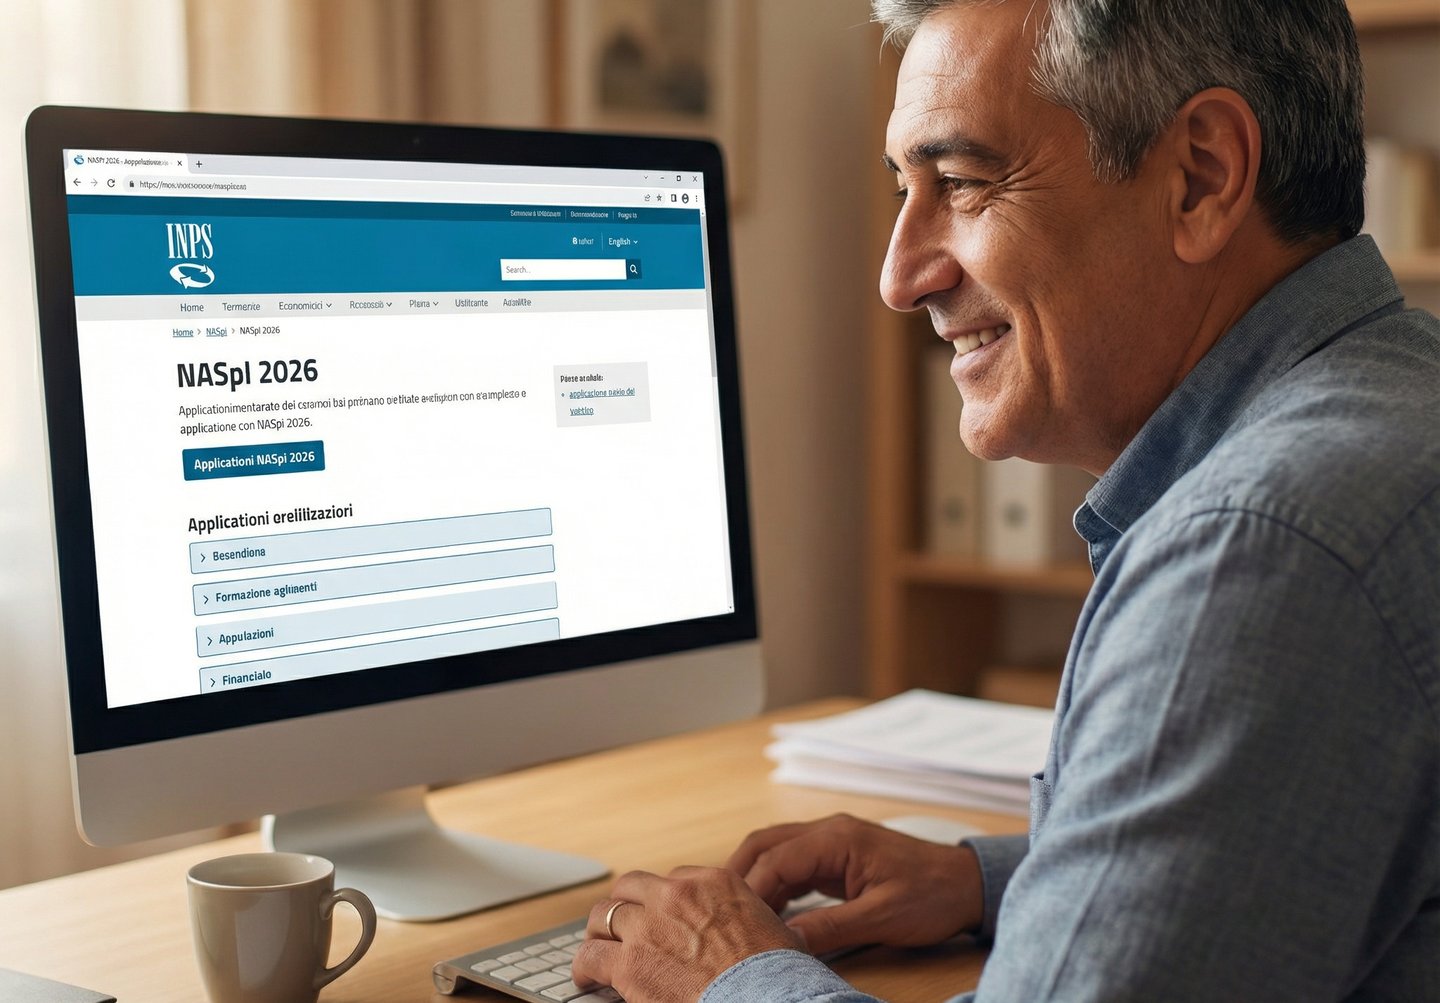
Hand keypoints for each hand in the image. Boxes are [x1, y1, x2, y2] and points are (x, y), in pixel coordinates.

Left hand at [571, 866, 801, 1002]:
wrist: (765, 998)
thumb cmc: (777, 974)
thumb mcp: (773, 928)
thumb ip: (748, 918)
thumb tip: (751, 931)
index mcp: (713, 882)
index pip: (672, 880)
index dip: (661, 901)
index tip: (658, 916)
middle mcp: (676, 896)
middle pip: (630, 888)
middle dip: (624, 907)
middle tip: (621, 926)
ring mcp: (649, 927)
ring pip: (603, 916)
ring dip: (600, 933)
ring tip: (598, 948)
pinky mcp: (630, 964)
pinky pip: (589, 957)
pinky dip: (584, 968)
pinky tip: (587, 978)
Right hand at [727, 813, 983, 956]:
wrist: (967, 884)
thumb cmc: (932, 896)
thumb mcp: (882, 918)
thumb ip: (830, 928)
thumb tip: (785, 942)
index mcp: (837, 837)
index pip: (775, 858)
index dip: (751, 891)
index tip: (735, 921)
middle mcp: (828, 831)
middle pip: (764, 845)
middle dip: (738, 877)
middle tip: (719, 912)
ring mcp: (831, 842)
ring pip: (775, 853)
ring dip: (754, 881)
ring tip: (737, 916)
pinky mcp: (836, 858)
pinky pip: (793, 866)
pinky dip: (775, 886)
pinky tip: (768, 914)